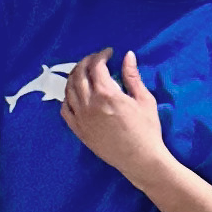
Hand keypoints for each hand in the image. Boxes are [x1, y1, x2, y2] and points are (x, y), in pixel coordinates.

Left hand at [62, 46, 168, 181]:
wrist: (140, 159)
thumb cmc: (146, 129)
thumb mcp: (145, 99)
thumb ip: (133, 76)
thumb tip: (128, 56)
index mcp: (106, 94)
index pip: (96, 66)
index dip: (101, 55)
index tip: (108, 53)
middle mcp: (89, 104)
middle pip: (79, 74)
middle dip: (86, 62)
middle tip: (95, 59)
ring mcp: (81, 118)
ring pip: (69, 90)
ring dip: (75, 76)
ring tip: (84, 73)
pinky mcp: (79, 131)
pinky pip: (65, 110)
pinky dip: (67, 98)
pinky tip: (74, 95)